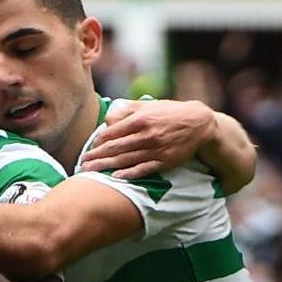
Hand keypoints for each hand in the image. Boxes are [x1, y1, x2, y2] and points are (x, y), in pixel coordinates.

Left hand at [81, 99, 214, 180]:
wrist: (199, 123)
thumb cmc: (169, 113)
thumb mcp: (149, 105)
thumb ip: (127, 110)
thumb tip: (108, 120)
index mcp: (140, 119)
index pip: (112, 132)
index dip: (98, 142)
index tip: (89, 148)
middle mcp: (146, 135)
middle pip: (115, 148)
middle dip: (96, 157)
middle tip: (82, 164)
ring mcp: (155, 149)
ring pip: (125, 160)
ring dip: (106, 167)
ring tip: (91, 171)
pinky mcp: (164, 161)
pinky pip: (143, 169)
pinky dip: (129, 173)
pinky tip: (116, 177)